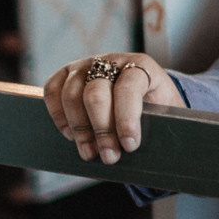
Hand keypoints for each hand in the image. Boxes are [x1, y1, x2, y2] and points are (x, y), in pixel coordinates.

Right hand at [44, 53, 183, 163]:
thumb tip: (139, 150)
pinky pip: (52, 90)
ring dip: (80, 129)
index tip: (129, 146)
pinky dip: (58, 115)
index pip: (128, 89)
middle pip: (96, 94)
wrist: (144, 91)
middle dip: (102, 130)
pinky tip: (71, 136)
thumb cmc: (156, 106)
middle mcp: (111, 61)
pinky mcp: (66, 72)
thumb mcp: (166, 111)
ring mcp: (86, 65)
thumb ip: (159, 124)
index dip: (126, 119)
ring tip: (90, 153)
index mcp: (141, 65)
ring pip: (71, 95)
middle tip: (109, 157)